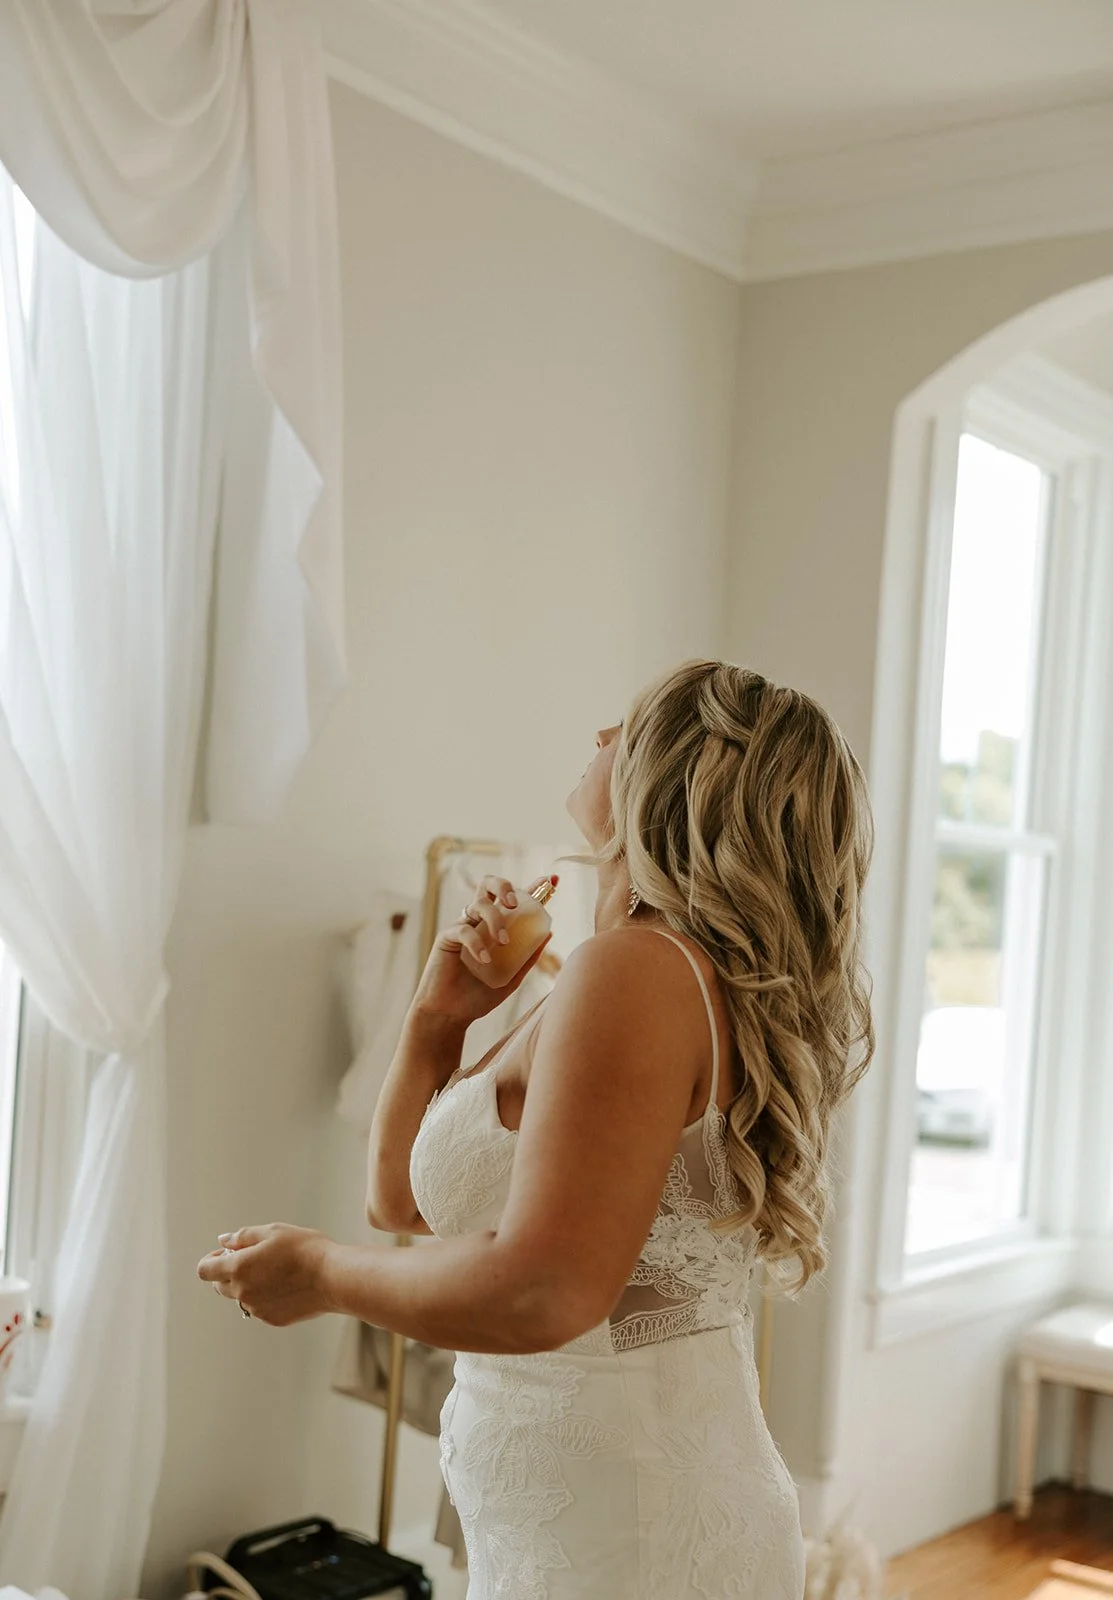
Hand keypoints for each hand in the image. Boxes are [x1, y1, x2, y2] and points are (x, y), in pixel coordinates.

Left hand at [197, 1223, 335, 1325]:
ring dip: (249, 1285)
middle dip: (229, 1272)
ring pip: (241, 1298)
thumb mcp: (273, 1232)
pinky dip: (266, 1297)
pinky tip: (287, 1285)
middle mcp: (242, 1292)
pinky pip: (259, 1307)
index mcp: (238, 1268)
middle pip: (220, 1286)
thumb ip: (242, 1237)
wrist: (332, 1277)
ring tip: (276, 1272)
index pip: (204, 1270)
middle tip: (255, 1259)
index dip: (212, 1259)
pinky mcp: (272, 1319)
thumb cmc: (304, 1249)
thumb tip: (222, 1241)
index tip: (228, 1252)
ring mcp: (257, 1309)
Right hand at [411, 873, 554, 1026]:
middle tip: (514, 904)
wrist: (450, 1015)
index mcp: (495, 927)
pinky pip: (463, 930)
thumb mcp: (511, 977)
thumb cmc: (478, 996)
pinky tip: (484, 960)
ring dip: (495, 919)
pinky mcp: (446, 938)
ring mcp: (462, 927)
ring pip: (478, 904)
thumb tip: (549, 932)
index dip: (533, 887)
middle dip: (504, 886)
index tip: (552, 879)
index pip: (514, 900)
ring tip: (504, 942)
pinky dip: (476, 943)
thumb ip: (528, 956)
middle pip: (489, 885)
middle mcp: (479, 922)